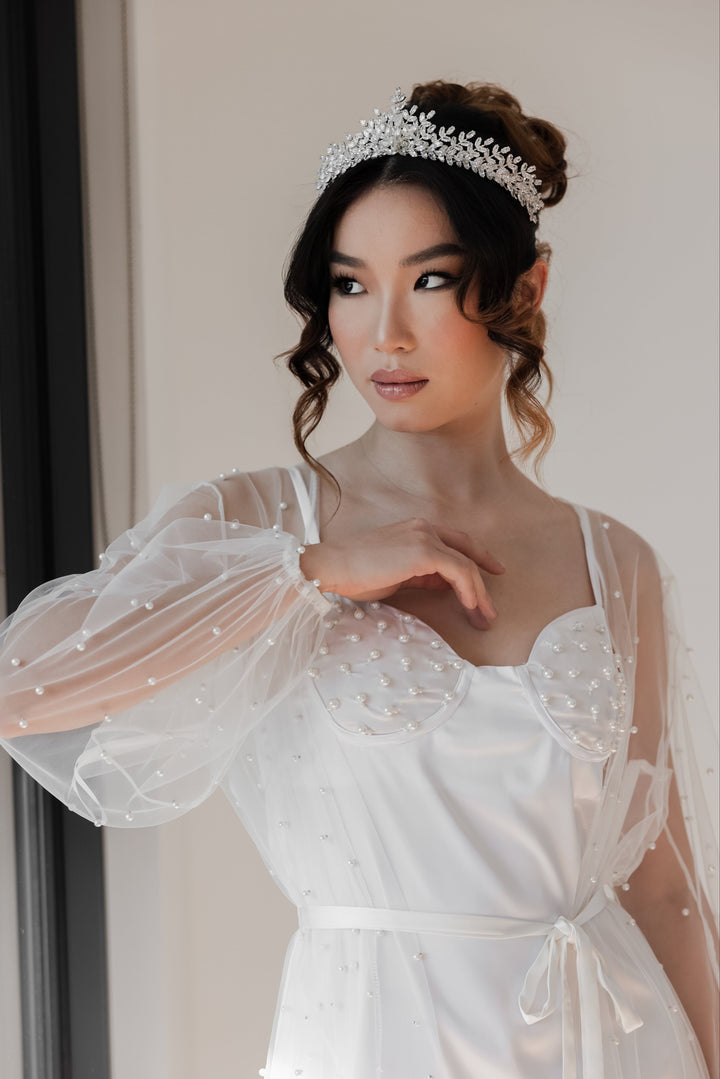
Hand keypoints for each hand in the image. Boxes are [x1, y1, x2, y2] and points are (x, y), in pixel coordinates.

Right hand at [299, 517, 504, 625]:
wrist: (332, 567)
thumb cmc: (355, 574)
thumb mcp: (395, 574)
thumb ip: (420, 575)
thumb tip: (442, 585)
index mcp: (416, 530)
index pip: (456, 543)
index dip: (477, 558)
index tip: (492, 574)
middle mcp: (424, 527)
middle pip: (465, 552)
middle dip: (481, 584)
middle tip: (490, 611)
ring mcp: (425, 537)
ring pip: (465, 564)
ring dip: (478, 593)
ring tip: (484, 618)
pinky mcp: (424, 551)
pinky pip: (458, 570)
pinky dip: (468, 590)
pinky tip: (470, 607)